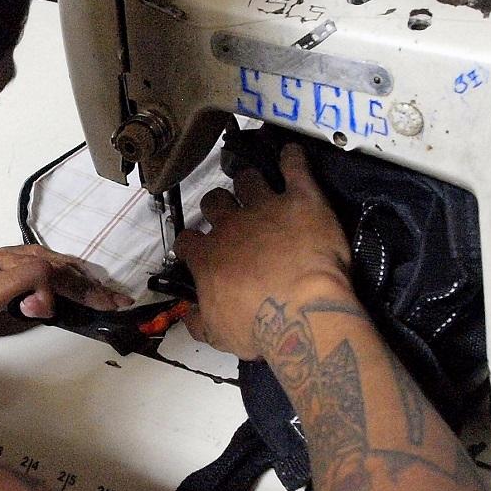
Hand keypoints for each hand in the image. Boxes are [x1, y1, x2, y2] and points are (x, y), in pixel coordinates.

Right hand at [174, 145, 355, 357]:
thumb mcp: (220, 336)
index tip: (199, 250)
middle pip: (214, 201)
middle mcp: (231, 225)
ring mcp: (266, 208)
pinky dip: (293, 159)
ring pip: (248, 180)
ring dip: (251, 183)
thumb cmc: (260, 327)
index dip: (192, 244)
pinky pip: (295, 168)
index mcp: (209, 257)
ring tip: (257, 187)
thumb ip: (199, 322)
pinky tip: (293, 154)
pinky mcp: (302, 199)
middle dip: (219, 207)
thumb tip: (189, 315)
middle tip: (230, 216)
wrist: (302, 312)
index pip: (187, 240)